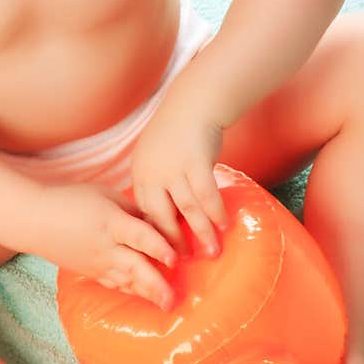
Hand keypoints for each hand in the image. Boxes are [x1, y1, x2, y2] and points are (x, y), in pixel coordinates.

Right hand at [29, 182, 178, 308]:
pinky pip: (115, 283)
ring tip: (167, 304)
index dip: (157, 247)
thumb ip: (132, 209)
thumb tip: (156, 223)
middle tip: (174, 299)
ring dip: (148, 293)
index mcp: (111, 222)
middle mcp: (106, 247)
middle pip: (135, 267)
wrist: (35, 220)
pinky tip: (147, 296)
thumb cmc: (71, 200)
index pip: (139, 236)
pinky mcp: (91, 272)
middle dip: (156, 284)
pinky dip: (132, 290)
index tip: (174, 259)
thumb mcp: (105, 194)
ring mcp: (97, 263)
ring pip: (127, 280)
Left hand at [131, 99, 228, 257]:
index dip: (157, 234)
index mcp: (140, 172)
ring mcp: (173, 168)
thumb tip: (166, 212)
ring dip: (202, 232)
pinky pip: (206, 196)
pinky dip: (215, 212)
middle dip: (176, 242)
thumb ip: (157, 181)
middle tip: (187, 261)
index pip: (145, 212)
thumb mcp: (156, 156)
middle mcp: (152, 172)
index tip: (167, 252)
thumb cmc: (179, 131)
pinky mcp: (195, 162)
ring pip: (187, 210)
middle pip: (161, 217)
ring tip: (211, 251)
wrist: (194, 102)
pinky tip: (223, 225)